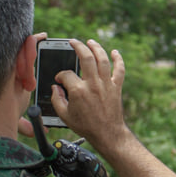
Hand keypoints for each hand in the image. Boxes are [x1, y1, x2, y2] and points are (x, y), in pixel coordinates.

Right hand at [51, 39, 130, 155]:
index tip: (60, 80)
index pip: (66, 74)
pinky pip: (119, 70)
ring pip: (103, 59)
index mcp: (78, 91)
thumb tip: (56, 88)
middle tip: (73, 42)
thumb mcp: (64, 115)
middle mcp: (93, 84)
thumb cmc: (86, 126)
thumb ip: (56, 99)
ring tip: (90, 42)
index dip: (60, 76)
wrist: (107, 134)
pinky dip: (118, 59)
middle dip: (78, 46)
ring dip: (96, 47)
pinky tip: (115, 52)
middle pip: (86, 57)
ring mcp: (106, 84)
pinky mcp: (116, 87)